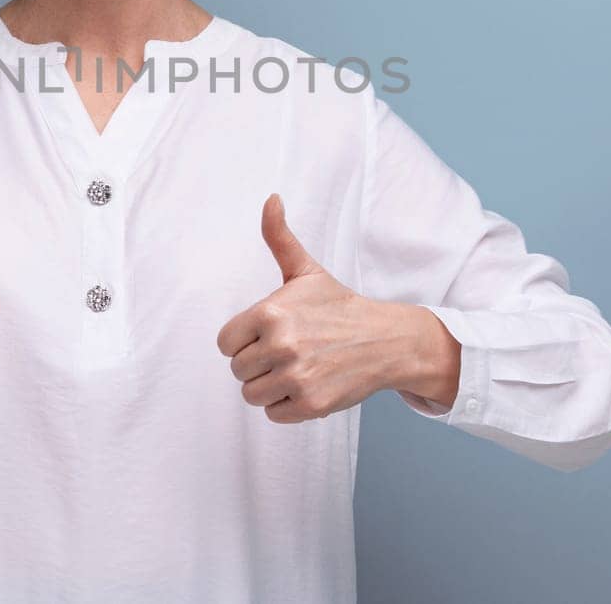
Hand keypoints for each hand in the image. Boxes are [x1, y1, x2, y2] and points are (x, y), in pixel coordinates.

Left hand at [216, 194, 412, 423]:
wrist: (384, 339)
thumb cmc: (338, 306)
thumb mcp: (306, 271)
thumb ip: (279, 237)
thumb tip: (271, 198)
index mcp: (270, 312)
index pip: (226, 343)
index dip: (244, 340)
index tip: (267, 334)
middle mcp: (281, 345)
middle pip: (238, 370)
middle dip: (258, 363)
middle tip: (288, 351)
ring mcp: (296, 376)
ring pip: (251, 394)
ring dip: (270, 386)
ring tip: (296, 368)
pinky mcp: (311, 404)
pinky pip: (273, 413)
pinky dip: (286, 405)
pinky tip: (307, 385)